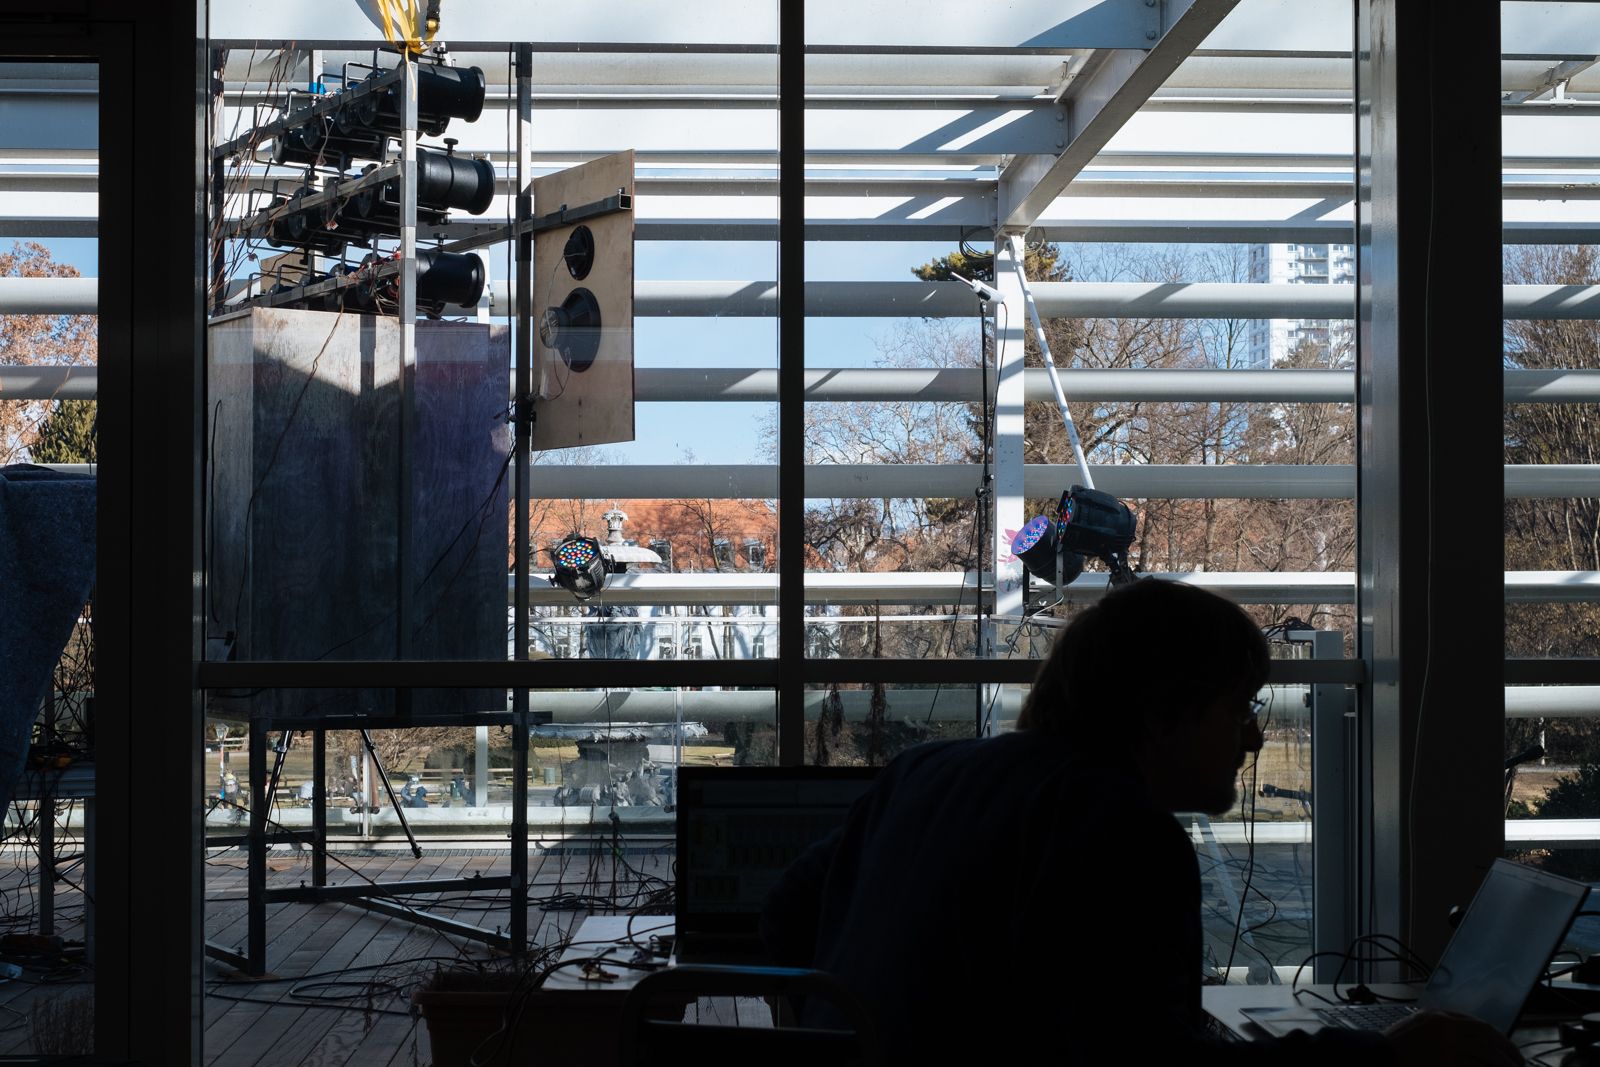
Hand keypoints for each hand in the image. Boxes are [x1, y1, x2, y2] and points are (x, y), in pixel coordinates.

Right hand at [1384, 1009, 1522, 1066]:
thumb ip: (1440, 1035)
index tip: (1507, 1048)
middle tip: (1519, 1062)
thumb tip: (1469, 1046)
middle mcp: (1443, 1024)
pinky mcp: (1445, 1059)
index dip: (1496, 1037)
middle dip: (1506, 1049)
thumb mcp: (1416, 1034)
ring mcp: (1445, 1041)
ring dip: (1504, 1063)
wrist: (1375, 1058)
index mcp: (1436, 1016)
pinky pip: (1476, 1066)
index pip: (1475, 1023)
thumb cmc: (1391, 1051)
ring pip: (1486, 1051)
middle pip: (1486, 1035)